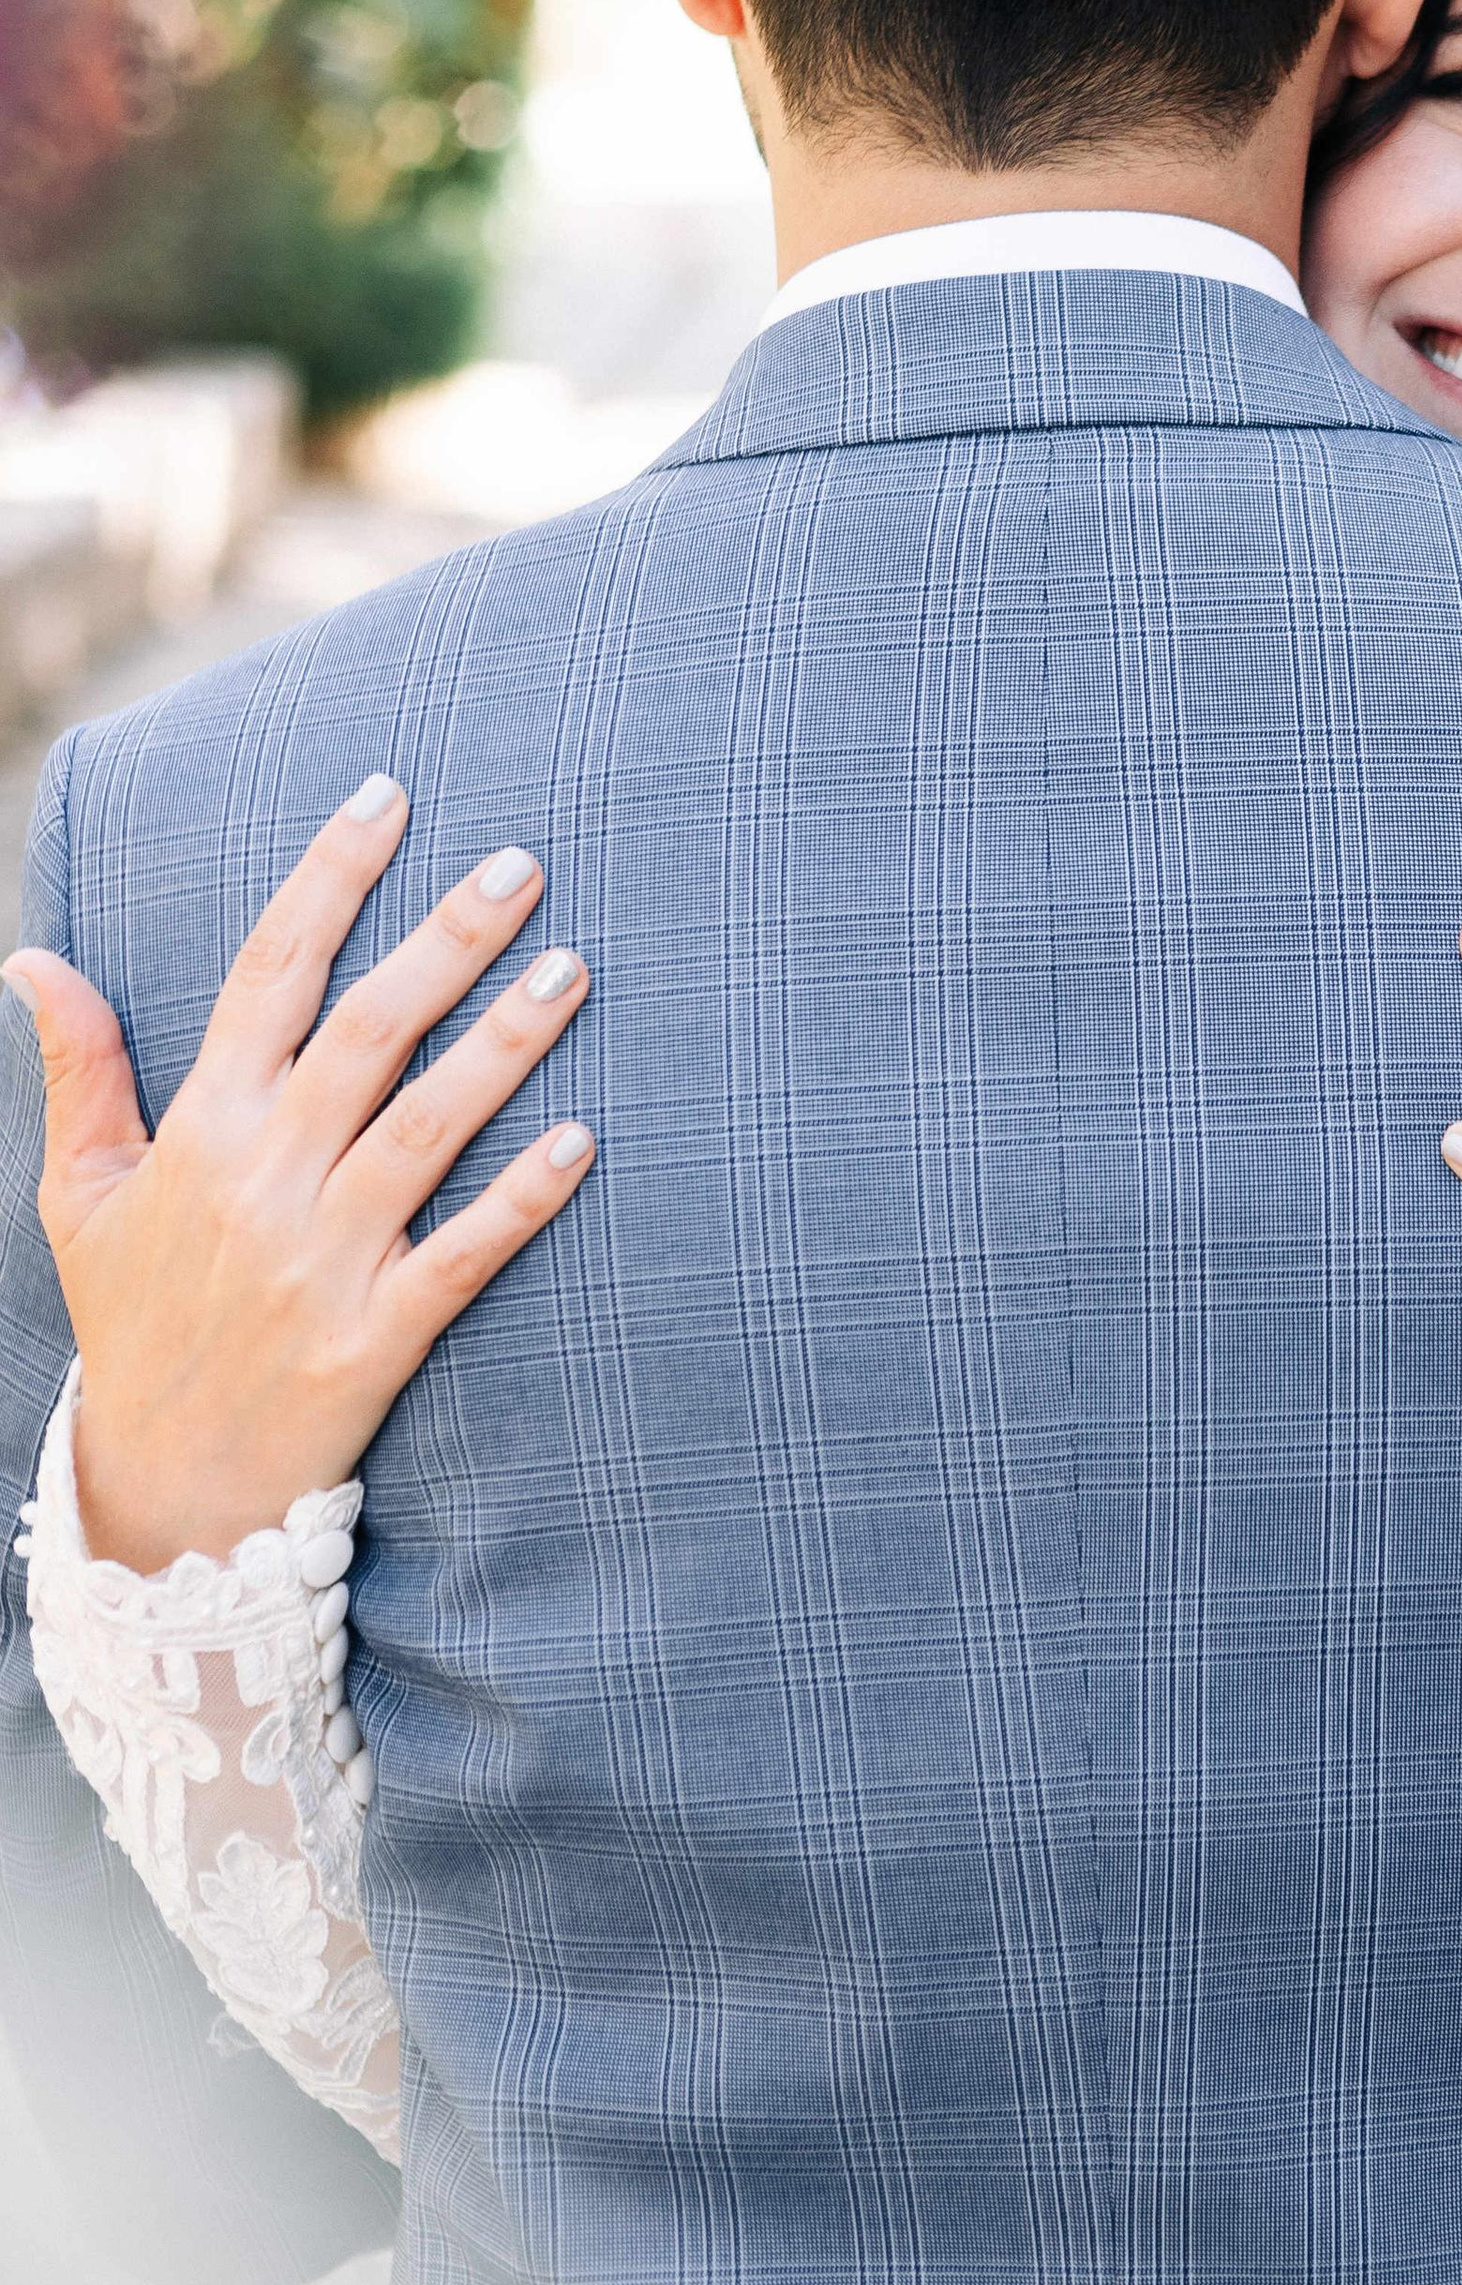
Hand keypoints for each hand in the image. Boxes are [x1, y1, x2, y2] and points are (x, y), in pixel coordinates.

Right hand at [5, 775, 596, 1573]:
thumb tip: (34, 958)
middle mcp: (261, 1181)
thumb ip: (81, 1069)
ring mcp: (322, 1261)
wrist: (163, 1487)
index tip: (388, 797)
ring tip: (572, 967)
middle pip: (363, 1034)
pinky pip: (460, 1257)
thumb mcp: (82, 1193)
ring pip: (423, 1130)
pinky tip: (582, 1141)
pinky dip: (519, 1201)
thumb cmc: (136, 1319)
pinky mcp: (376, 1340)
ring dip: (501, 1046)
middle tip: (522, 862)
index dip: (329, 878)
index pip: (267, 974)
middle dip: (443, 941)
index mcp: (199, 1130)